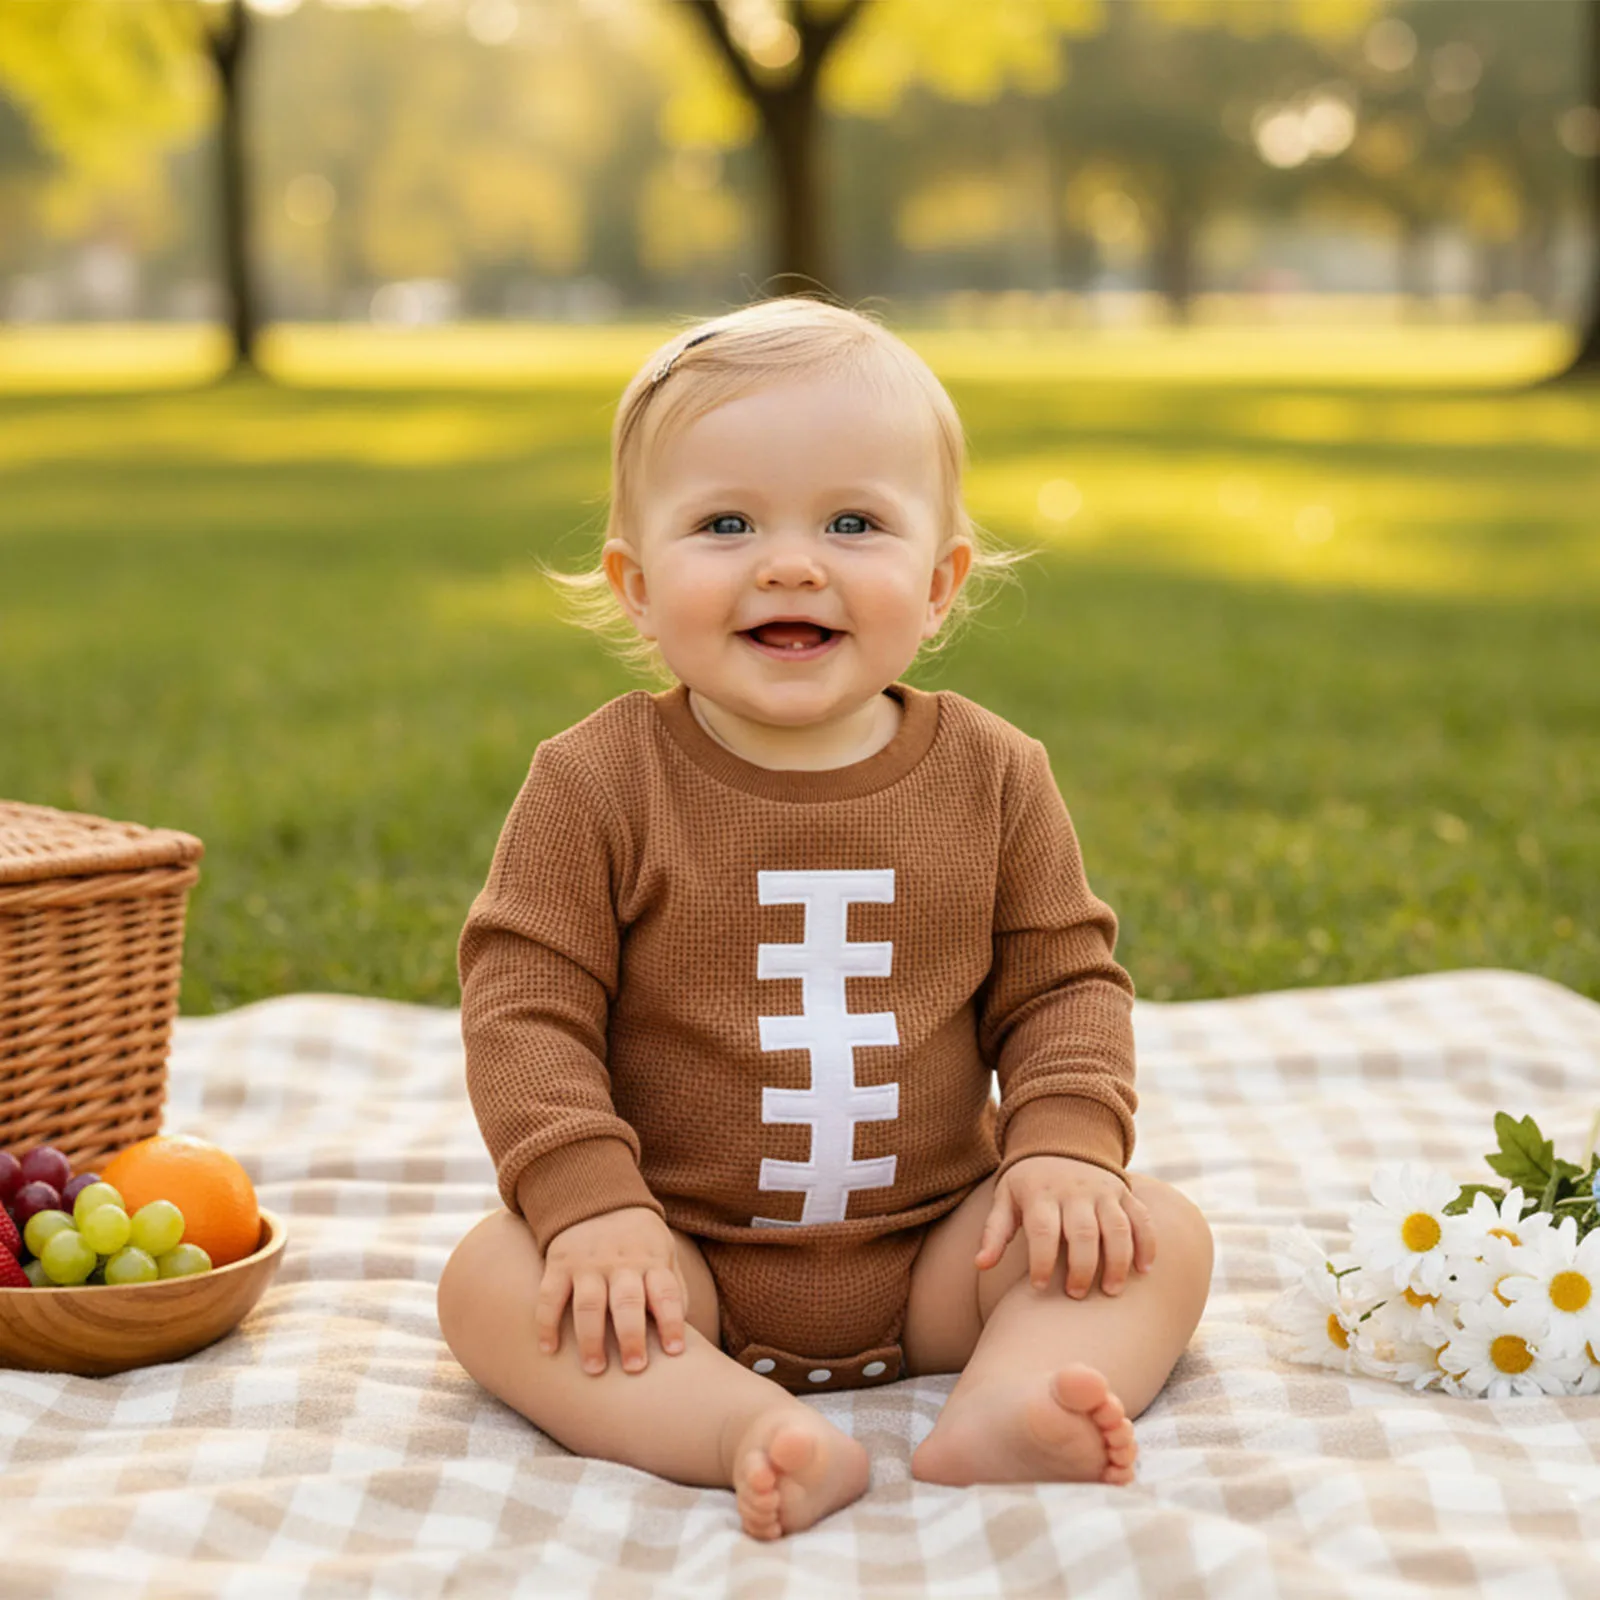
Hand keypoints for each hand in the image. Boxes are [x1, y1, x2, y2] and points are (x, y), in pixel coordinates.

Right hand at [535, 1206, 689, 1374]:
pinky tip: (548, 1349)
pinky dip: (547, 1322)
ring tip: (595, 1370)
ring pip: (589, 1304)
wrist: (596, 1195)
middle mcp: (621, 1263)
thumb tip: (684, 1327)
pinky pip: (550, 1295)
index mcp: (651, 1260)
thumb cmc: (638, 1238)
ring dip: (591, 1338)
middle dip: (631, 1336)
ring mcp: (588, 1263)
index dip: (671, 1322)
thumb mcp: (663, 1250)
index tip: (674, 1352)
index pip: (666, 1293)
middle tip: (634, 1368)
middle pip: (627, 1302)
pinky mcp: (559, 1263)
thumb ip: (673, 1286)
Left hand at [975, 1155, 1156, 1297]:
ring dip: (1118, 1262)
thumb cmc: (1028, 1182)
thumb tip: (980, 1265)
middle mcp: (1074, 1191)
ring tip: (1110, 1291)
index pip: (1042, 1231)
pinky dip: (1147, 1244)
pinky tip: (1144, 1270)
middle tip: (1075, 1295)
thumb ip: (995, 1232)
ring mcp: (1103, 1191)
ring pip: (1117, 1228)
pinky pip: (1142, 1218)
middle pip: (1083, 1233)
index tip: (1038, 1287)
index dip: (1040, 1262)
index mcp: (1041, 1193)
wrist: (1060, 1139)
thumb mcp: (1005, 1199)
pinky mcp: (1124, 1193)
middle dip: (1081, 1268)